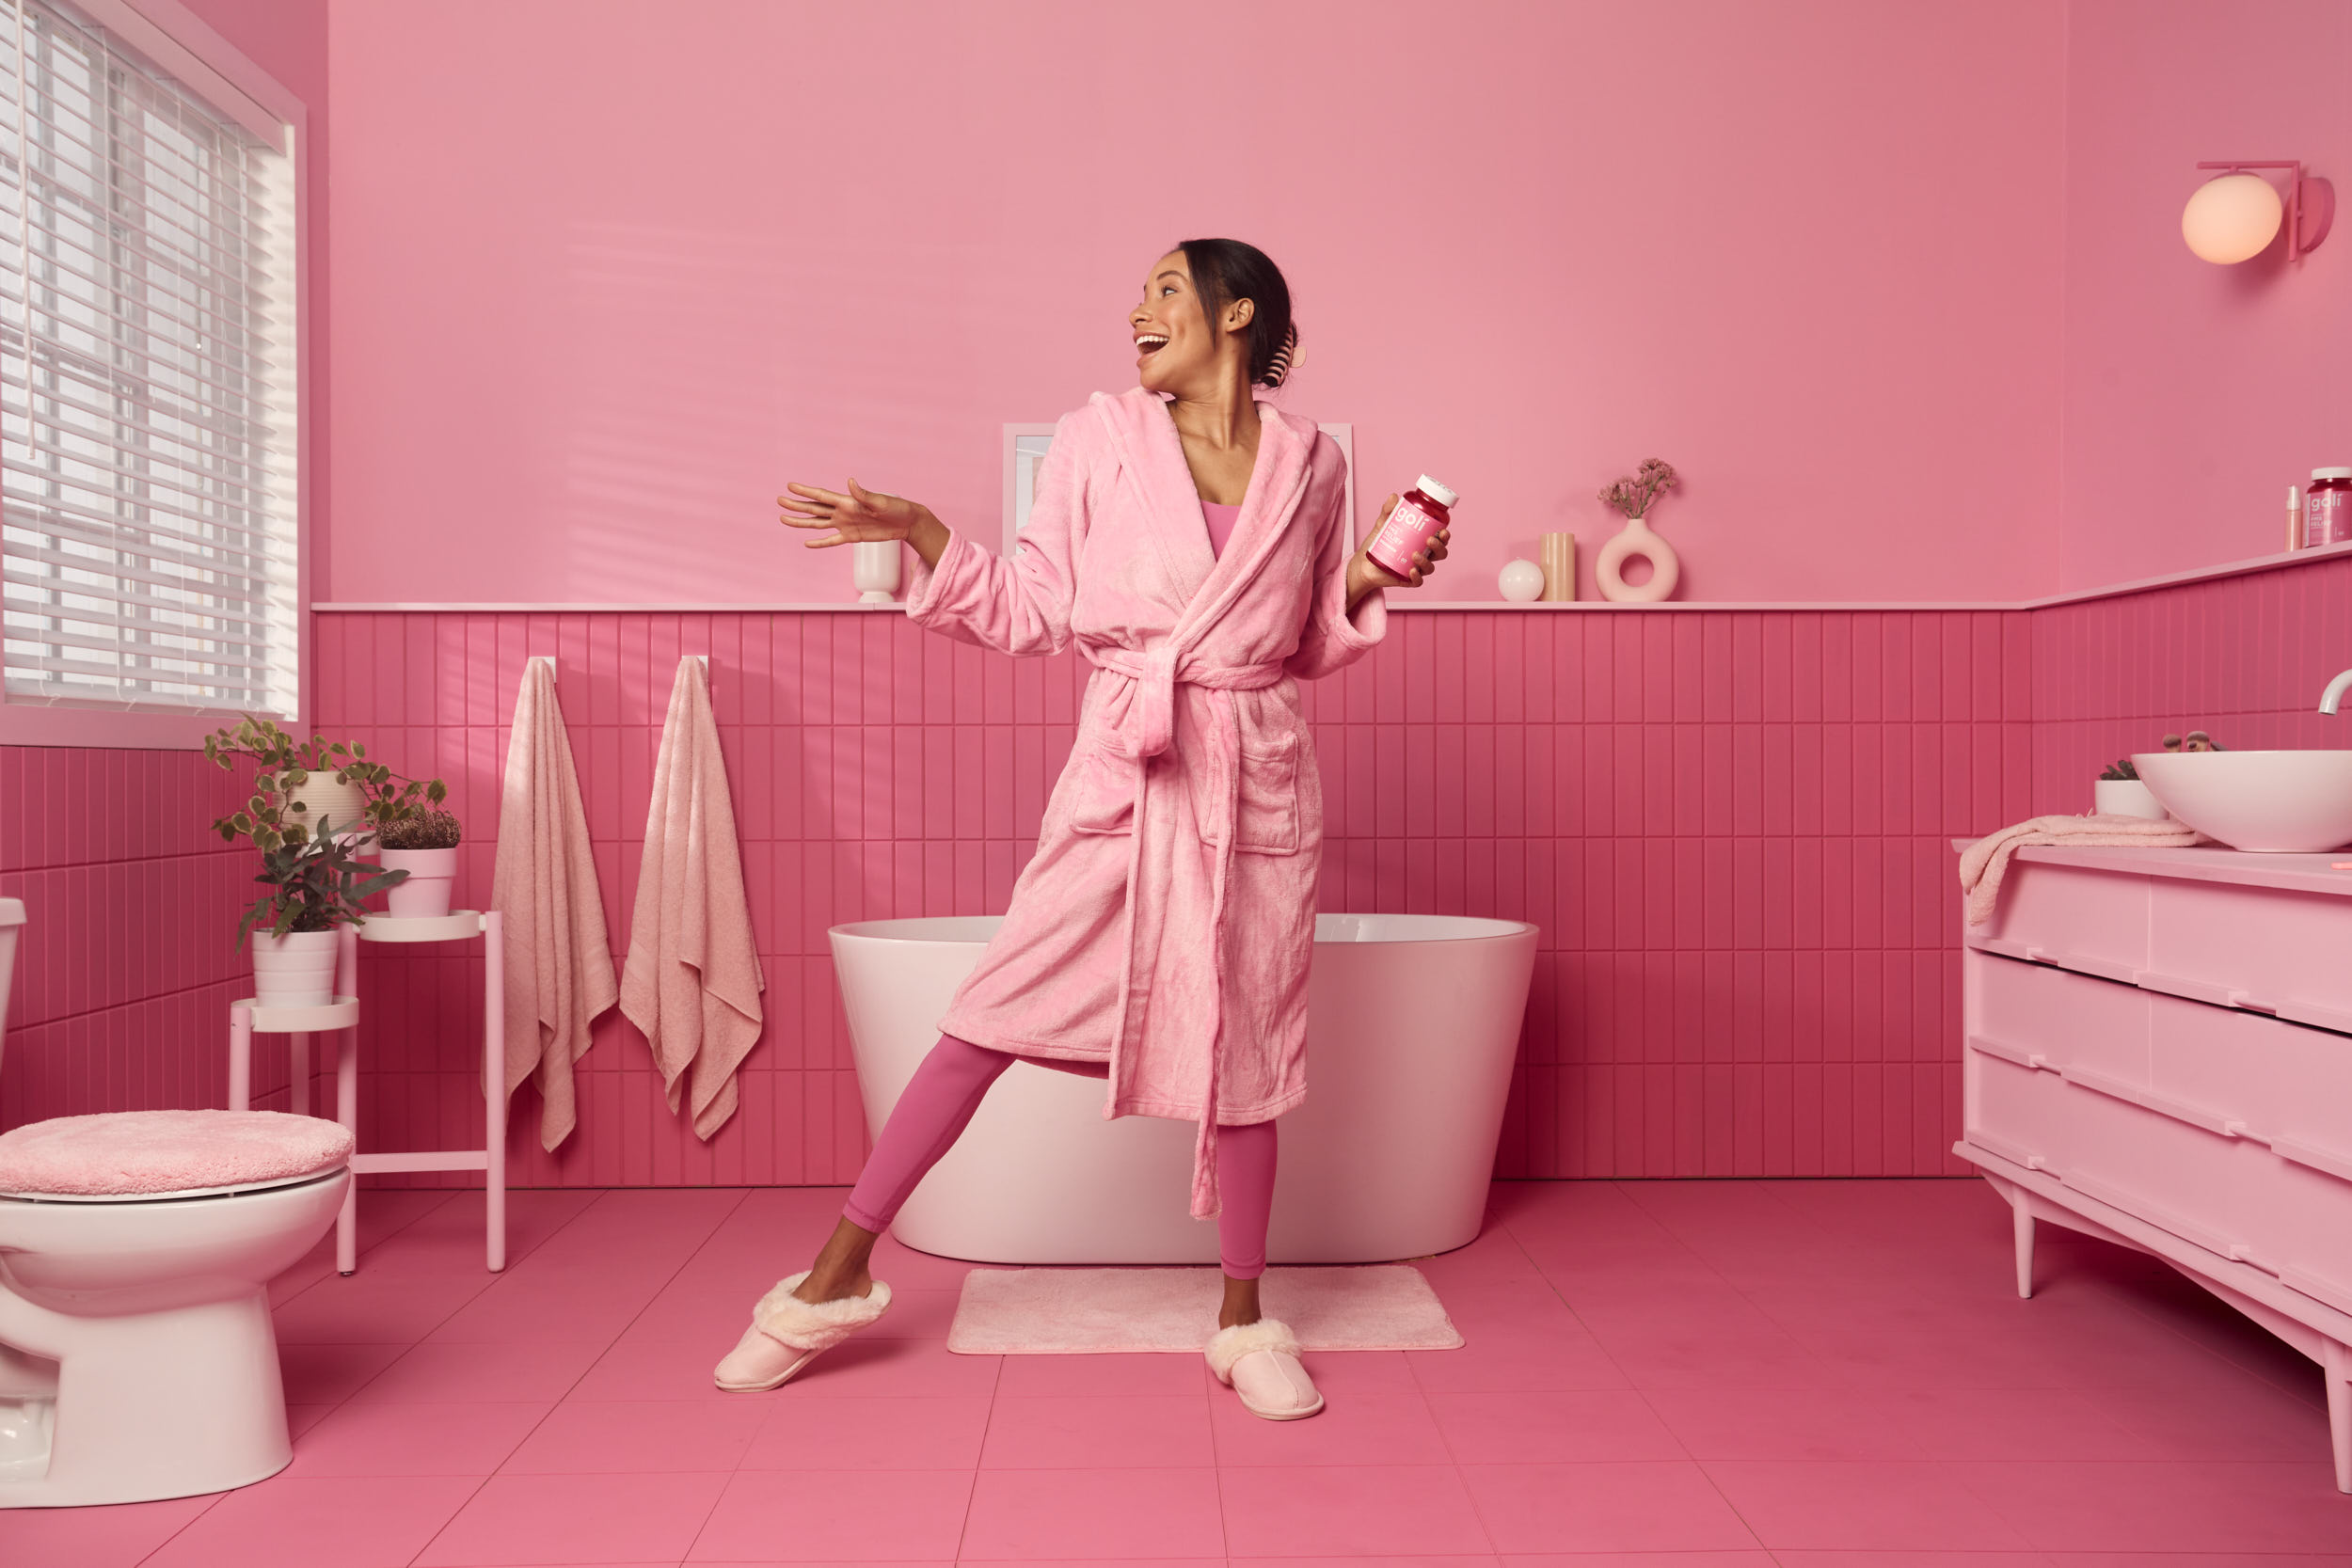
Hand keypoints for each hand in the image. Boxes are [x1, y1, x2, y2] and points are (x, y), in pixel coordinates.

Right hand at [779, 478, 949, 565]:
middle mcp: (843, 512)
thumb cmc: (896, 509)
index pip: (822, 496)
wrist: (907, 523)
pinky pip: (831, 541)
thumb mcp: (881, 502)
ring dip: (801, 522)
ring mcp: (845, 524)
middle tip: (779, 500)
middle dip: (796, 505)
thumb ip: (864, 494)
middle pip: (814, 509)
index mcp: (847, 502)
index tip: (790, 486)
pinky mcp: (852, 537)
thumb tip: (851, 482)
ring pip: (817, 524)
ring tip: (784, 519)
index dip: (805, 492)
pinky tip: (807, 543)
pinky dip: (819, 542)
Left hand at [1345, 494, 1448, 608]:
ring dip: (1426, 561)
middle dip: (1439, 547)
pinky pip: (1418, 581)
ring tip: (1415, 554)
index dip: (1445, 535)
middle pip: (1440, 553)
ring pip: (1430, 567)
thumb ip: (1388, 511)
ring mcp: (1417, 568)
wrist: (1363, 563)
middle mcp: (1423, 555)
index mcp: (1422, 541)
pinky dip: (1417, 577)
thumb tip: (1394, 497)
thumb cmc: (1377, 543)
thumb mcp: (1382, 525)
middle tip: (1429, 540)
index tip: (1443, 530)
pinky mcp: (1407, 580)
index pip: (1440, 538)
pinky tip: (1411, 571)